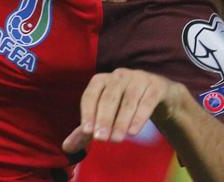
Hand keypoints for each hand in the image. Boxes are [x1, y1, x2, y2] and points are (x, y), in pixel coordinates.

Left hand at [62, 69, 188, 154]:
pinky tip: (133, 132)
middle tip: (101, 139)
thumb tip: (66, 147)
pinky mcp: (156, 86)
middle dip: (104, 119)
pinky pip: (147, 101)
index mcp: (102, 80)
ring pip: (129, 100)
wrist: (157, 97)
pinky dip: (139, 117)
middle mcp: (119, 75)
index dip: (88, 113)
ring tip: (116, 139)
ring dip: (121, 121)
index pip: (91, 95)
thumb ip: (86, 131)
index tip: (87, 131)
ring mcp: (139, 78)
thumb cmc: (123, 106)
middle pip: (109, 97)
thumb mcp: (104, 116)